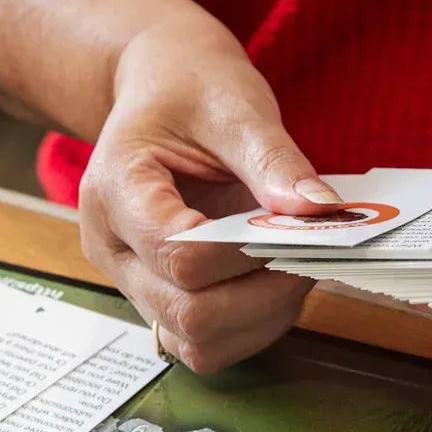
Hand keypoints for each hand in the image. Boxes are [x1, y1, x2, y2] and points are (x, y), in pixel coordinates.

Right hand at [79, 8, 341, 372]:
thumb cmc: (190, 89)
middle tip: (309, 254)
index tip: (301, 229)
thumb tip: (320, 211)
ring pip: (198, 344)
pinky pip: (206, 344)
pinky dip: (252, 327)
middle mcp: (112, 248)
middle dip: (263, 294)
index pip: (179, 255)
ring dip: (261, 319)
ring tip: (296, 268)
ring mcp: (132, 281)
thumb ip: (273, 160)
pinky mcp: (160, 300)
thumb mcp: (234, 105)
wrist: (162, 88)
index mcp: (115, 190)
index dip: (248, 254)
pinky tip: (278, 285)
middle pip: (188, 313)